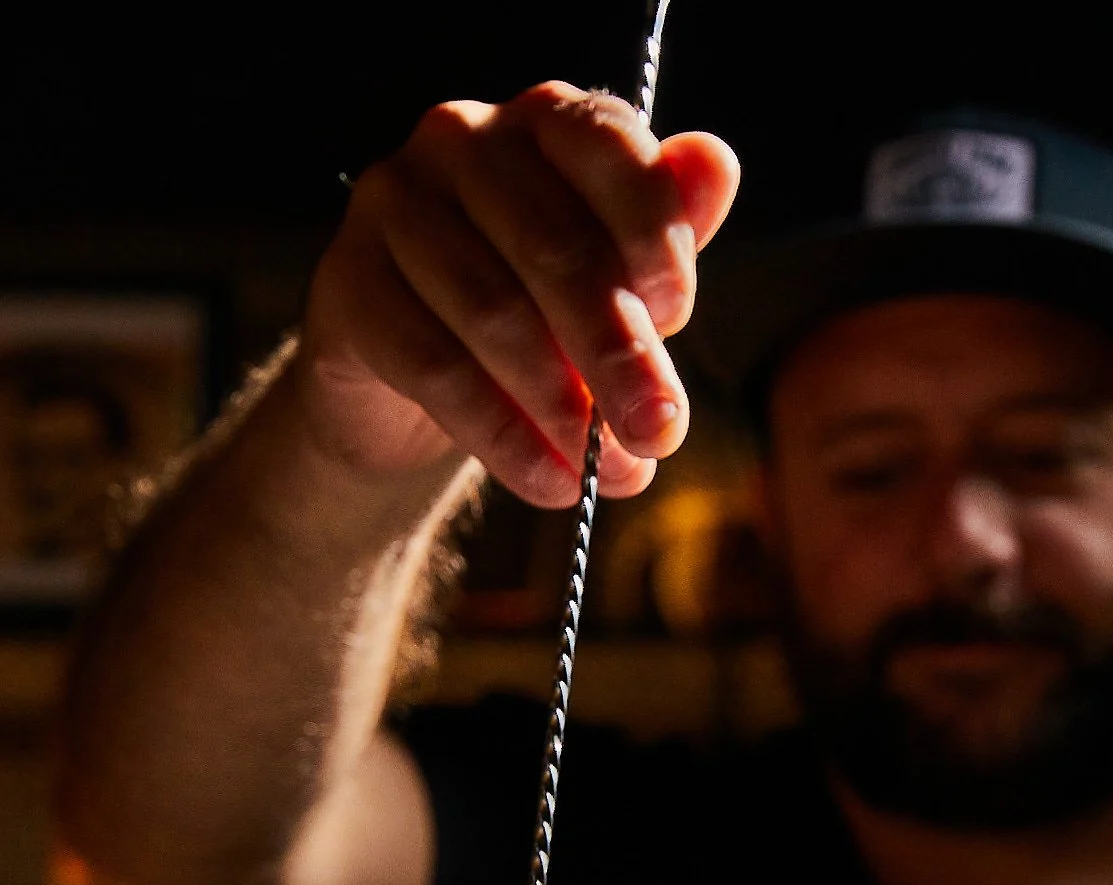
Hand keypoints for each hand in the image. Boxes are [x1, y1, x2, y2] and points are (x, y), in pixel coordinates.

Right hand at [296, 82, 738, 503]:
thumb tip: (716, 166)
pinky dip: (503, 437)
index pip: (609, 148)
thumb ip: (661, 240)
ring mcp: (393, 205)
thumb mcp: (611, 287)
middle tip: (661, 432)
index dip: (653, 236)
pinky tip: (548, 482)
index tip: (679, 319)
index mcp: (544, 122)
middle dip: (619, 354)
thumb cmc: (535, 320)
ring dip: (563, 411)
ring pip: (494, 314)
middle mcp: (462, 140)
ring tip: (605, 474)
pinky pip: (435, 369)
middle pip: (555, 249)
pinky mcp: (345, 283)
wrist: (412, 385)